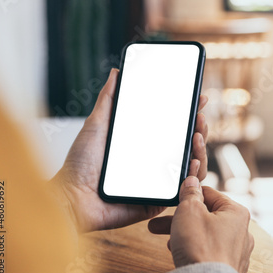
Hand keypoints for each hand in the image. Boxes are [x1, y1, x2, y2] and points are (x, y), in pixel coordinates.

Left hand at [51, 68, 208, 232]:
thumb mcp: (96, 125)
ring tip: (197, 137)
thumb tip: (116, 72)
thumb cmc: (80, 165)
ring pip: (190, 165)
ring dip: (200, 150)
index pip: (174, 127)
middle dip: (199, 129)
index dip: (188, 113)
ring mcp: (158, 180)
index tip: (198, 98)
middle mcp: (154, 161)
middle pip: (187, 144)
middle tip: (199, 118)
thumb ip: (108, 99)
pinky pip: (182, 189)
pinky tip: (192, 162)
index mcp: (144, 143)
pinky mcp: (158, 200)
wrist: (72, 197)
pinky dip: (192, 175)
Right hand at [148, 168, 254, 272]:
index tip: (176, 197)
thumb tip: (192, 180)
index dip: (190, 195)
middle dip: (180, 219)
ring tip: (167, 240)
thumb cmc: (201, 249)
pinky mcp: (229, 267)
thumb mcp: (189, 211)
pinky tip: (182, 254)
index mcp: (236, 212)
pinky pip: (210, 252)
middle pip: (207, 217)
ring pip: (207, 235)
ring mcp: (237, 251)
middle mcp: (242, 231)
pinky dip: (195, 250)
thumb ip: (190, 193)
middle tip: (159, 222)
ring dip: (185, 235)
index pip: (210, 194)